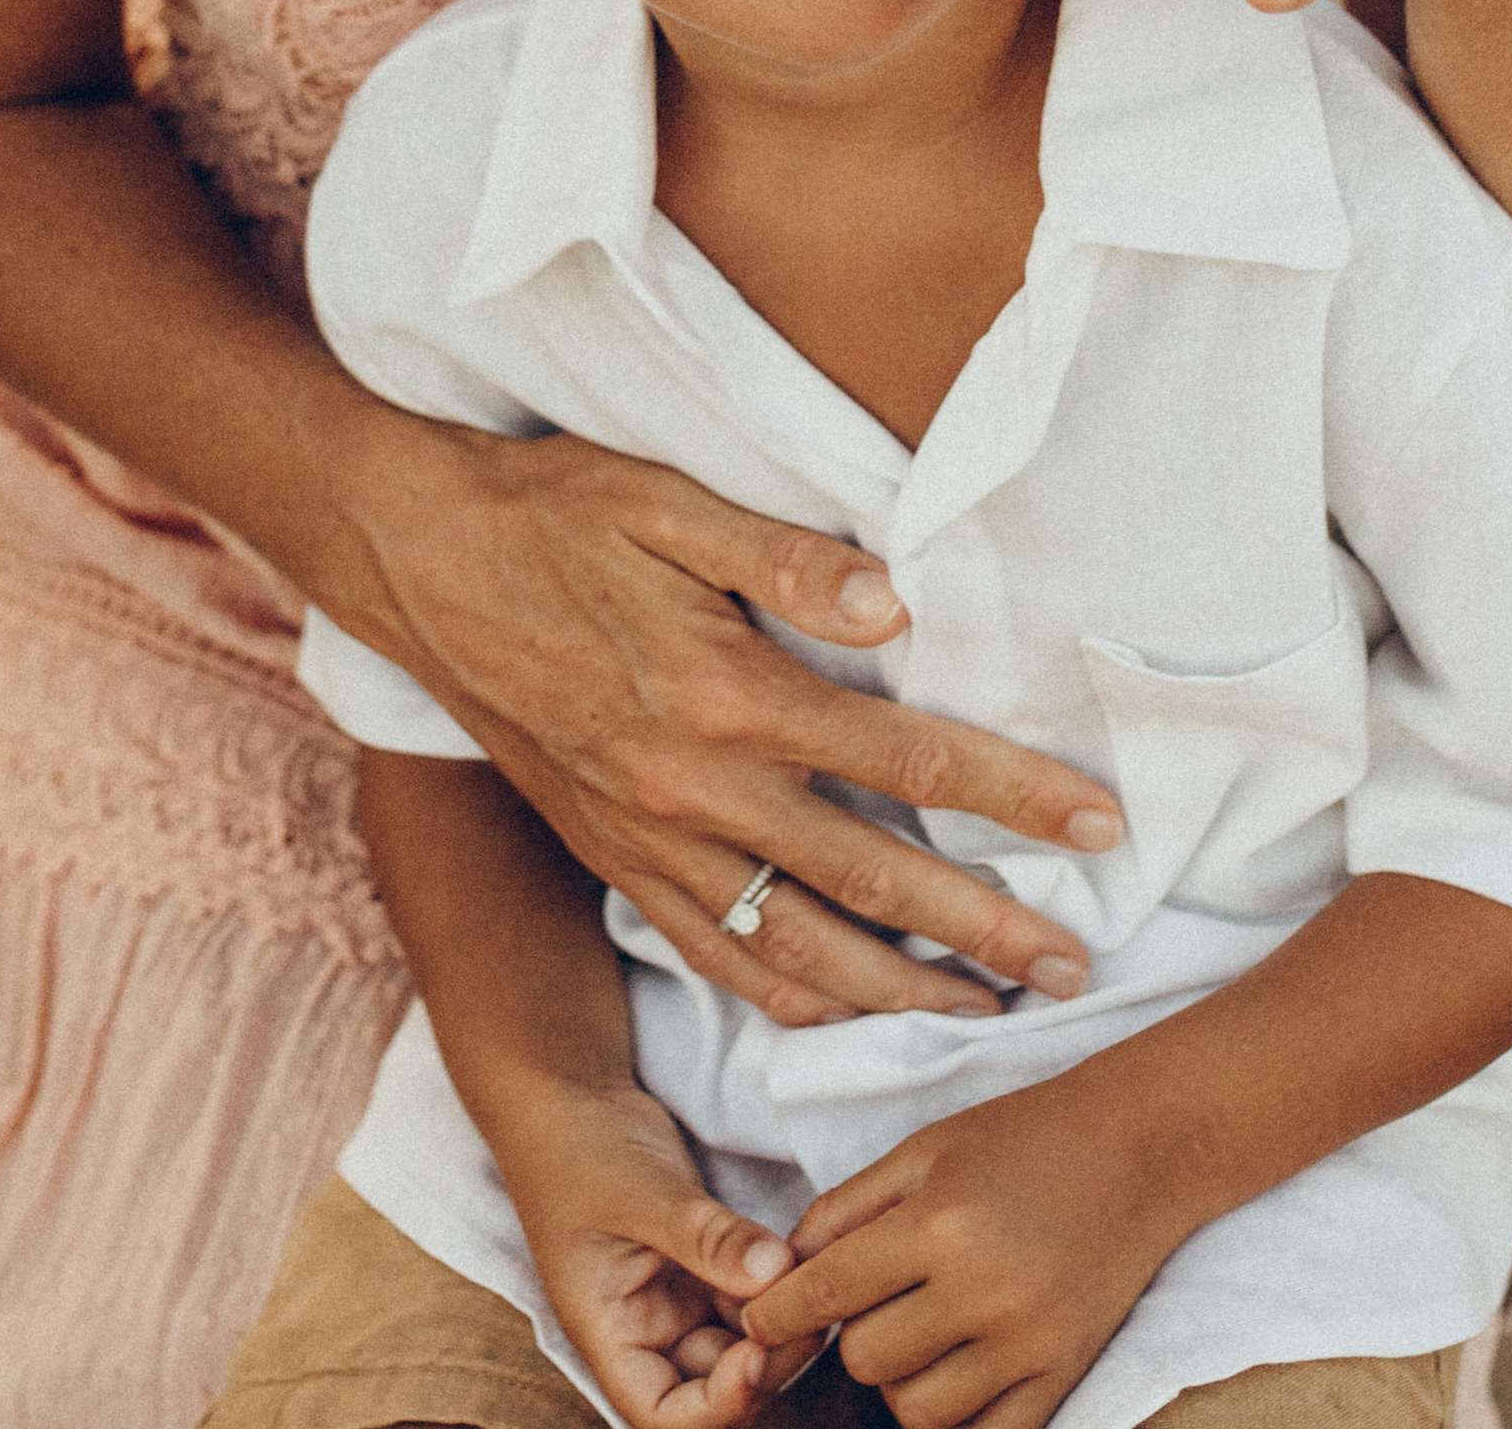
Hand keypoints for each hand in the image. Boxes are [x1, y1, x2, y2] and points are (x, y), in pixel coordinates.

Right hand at [356, 417, 1118, 1030]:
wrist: (412, 561)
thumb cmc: (550, 512)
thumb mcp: (664, 498)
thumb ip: (783, 555)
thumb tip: (895, 600)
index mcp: (723, 692)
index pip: (904, 757)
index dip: (1011, 797)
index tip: (1100, 829)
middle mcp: (692, 789)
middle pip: (869, 881)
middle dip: (982, 934)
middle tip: (1073, 972)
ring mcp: (645, 840)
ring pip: (792, 952)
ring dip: (897, 992)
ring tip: (982, 1013)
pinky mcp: (609, 862)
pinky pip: (711, 958)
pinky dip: (786, 999)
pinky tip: (840, 1007)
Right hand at [496, 1078, 818, 1428]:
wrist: (570, 1096)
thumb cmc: (578, 1149)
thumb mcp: (638, 1193)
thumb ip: (706, 1237)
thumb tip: (777, 1271)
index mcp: (611, 1336)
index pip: (665, 1415)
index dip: (717, 1405)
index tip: (756, 1353)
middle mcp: (646, 1333)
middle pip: (714, 1388)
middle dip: (765, 1361)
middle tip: (808, 1304)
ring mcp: (677, 1301)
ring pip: (740, 1343)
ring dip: (779, 1321)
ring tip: (811, 1272)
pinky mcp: (703, 1267)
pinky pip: (748, 1295)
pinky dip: (776, 1283)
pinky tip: (801, 1253)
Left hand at [740, 1078, 1179, 1428]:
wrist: (1139, 1145)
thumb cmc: (1022, 1135)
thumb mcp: (925, 1147)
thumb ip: (847, 1207)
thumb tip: (786, 1269)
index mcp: (939, 1222)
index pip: (829, 1292)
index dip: (779, 1314)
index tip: (758, 1323)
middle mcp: (982, 1291)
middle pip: (868, 1359)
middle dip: (850, 1336)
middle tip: (867, 1304)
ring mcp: (1028, 1343)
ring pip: (918, 1412)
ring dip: (898, 1382)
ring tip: (914, 1337)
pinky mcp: (1064, 1373)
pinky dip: (957, 1421)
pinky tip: (951, 1379)